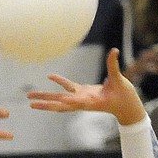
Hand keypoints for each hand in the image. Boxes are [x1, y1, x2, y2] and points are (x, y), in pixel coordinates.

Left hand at [27, 47, 144, 125]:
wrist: (126, 106)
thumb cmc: (124, 96)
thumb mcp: (119, 80)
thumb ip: (113, 66)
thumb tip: (114, 51)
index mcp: (89, 101)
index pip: (73, 102)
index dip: (61, 102)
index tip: (50, 104)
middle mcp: (82, 102)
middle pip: (60, 104)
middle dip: (45, 104)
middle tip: (30, 103)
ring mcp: (81, 98)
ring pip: (60, 98)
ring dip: (46, 98)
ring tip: (30, 98)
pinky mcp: (83, 93)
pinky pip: (68, 87)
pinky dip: (60, 82)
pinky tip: (50, 77)